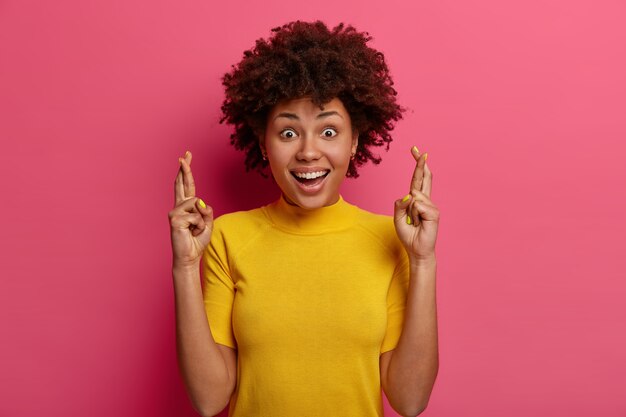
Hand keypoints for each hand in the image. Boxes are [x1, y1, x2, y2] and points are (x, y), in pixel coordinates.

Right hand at [168, 151, 213, 268]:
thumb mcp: (208, 223)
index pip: (187, 185)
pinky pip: (196, 215)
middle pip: (182, 183)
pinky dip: (199, 225)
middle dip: (185, 168)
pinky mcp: (174, 219)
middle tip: (186, 153)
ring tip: (196, 229)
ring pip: (197, 203)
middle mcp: (178, 207)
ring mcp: (174, 212)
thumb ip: (207, 211)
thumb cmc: (197, 240)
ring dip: (202, 219)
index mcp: (186, 206)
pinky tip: (192, 232)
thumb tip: (201, 203)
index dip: (186, 171)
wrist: (190, 256)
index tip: (185, 157)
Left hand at [393, 146, 439, 261]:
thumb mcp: (398, 217)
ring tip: (413, 221)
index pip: (417, 179)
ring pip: (414, 196)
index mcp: (417, 199)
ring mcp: (431, 206)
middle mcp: (425, 200)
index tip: (415, 150)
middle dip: (421, 164)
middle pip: (424, 178)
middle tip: (420, 151)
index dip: (417, 165)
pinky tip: (419, 222)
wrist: (416, 249)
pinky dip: (414, 214)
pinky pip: (418, 205)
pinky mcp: (434, 213)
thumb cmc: (408, 234)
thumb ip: (400, 204)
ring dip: (409, 211)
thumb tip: (409, 194)